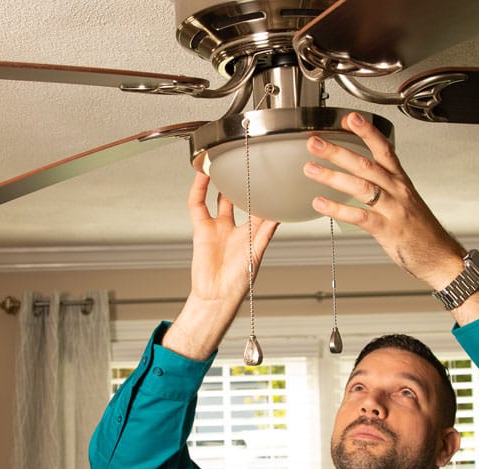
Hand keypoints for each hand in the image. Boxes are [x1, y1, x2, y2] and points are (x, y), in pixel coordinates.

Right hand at [163, 172, 278, 359]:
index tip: (273, 176)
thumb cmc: (239, 281)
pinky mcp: (201, 228)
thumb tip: (280, 214)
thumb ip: (266, 231)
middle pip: (240, 200)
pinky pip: (198, 205)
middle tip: (249, 162)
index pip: (261, 208)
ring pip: (219, 198)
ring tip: (224, 161)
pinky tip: (203, 175)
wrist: (216, 296)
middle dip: (244, 183)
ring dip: (221, 181)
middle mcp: (235, 228)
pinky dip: (198, 189)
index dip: (265, 193)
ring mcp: (218, 227)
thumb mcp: (257, 252)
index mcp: (252, 234)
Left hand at [303, 113, 478, 322]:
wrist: (440, 256)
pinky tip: (320, 203)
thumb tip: (361, 174)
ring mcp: (393, 210)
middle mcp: (398, 191)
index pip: (384, 148)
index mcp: (401, 181)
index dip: (367, 132)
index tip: (350, 118)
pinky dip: (338, 209)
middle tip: (315, 142)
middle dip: (338, 151)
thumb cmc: (421, 231)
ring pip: (361, 187)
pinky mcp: (387, 230)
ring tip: (310, 169)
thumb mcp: (406, 200)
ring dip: (332, 176)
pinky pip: (359, 216)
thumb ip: (385, 186)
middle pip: (366, 164)